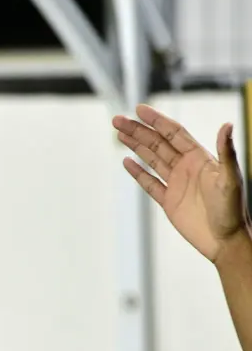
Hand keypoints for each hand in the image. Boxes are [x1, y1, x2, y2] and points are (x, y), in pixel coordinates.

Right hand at [112, 104, 248, 262]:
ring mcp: (176, 183)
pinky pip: (149, 183)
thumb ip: (226, 152)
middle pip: (157, 143)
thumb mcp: (230, 179)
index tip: (139, 110)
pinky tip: (127, 162)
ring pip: (151, 159)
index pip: (174, 134)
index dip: (157, 121)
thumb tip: (227, 125)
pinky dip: (137, 173)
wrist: (225, 240)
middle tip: (117, 120)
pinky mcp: (169, 201)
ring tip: (119, 134)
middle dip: (138, 130)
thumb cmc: (233, 210)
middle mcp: (187, 167)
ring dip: (135, 146)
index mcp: (200, 158)